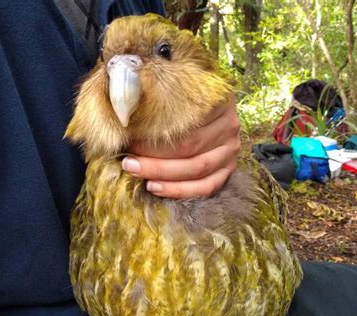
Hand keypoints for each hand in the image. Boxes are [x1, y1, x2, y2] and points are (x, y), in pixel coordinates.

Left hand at [121, 93, 239, 198]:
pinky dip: (181, 190)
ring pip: (198, 169)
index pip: (186, 121)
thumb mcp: (173, 85)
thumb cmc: (180, 98)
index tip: (129, 138)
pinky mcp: (228, 169)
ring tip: (137, 173)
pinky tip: (156, 188)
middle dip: (155, 158)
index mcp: (218, 100)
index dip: (155, 132)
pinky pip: (207, 186)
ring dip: (164, 175)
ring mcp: (231, 150)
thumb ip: (153, 90)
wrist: (207, 107)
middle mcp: (229, 126)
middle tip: (128, 161)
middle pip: (191, 147)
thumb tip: (125, 101)